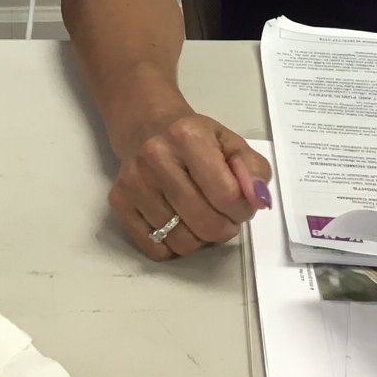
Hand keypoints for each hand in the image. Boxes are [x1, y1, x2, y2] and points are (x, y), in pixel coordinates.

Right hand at [108, 105, 272, 261]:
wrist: (146, 127)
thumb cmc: (195, 139)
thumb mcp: (231, 143)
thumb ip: (253, 169)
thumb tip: (258, 199)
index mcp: (187, 137)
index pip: (227, 195)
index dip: (242, 209)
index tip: (240, 204)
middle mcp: (155, 157)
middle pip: (206, 224)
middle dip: (225, 228)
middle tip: (223, 215)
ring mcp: (134, 182)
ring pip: (182, 242)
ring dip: (200, 239)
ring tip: (200, 217)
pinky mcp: (119, 201)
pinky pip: (156, 249)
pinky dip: (173, 245)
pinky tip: (176, 223)